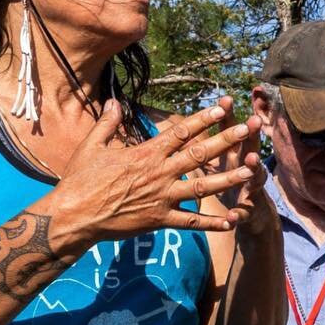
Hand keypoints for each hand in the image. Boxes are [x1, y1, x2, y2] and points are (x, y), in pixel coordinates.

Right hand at [47, 97, 256, 254]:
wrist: (73, 216)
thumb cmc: (80, 180)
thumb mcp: (91, 146)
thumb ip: (107, 122)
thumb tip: (113, 101)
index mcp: (145, 153)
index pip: (180, 132)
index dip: (203, 118)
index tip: (222, 106)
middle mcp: (159, 173)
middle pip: (199, 154)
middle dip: (226, 140)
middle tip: (249, 129)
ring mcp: (162, 197)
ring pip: (202, 187)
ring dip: (229, 179)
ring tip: (251, 170)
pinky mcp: (160, 220)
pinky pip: (191, 223)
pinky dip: (212, 223)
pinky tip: (233, 221)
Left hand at [220, 105, 277, 244]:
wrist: (251, 213)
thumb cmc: (228, 181)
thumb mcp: (219, 162)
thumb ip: (206, 145)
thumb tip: (186, 125)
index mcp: (233, 154)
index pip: (229, 131)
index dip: (228, 116)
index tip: (225, 99)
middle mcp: (245, 167)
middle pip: (249, 147)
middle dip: (251, 134)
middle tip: (254, 120)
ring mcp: (250, 188)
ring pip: (253, 177)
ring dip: (253, 168)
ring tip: (252, 160)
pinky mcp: (250, 211)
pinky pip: (245, 213)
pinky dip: (240, 214)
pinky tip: (233, 216)